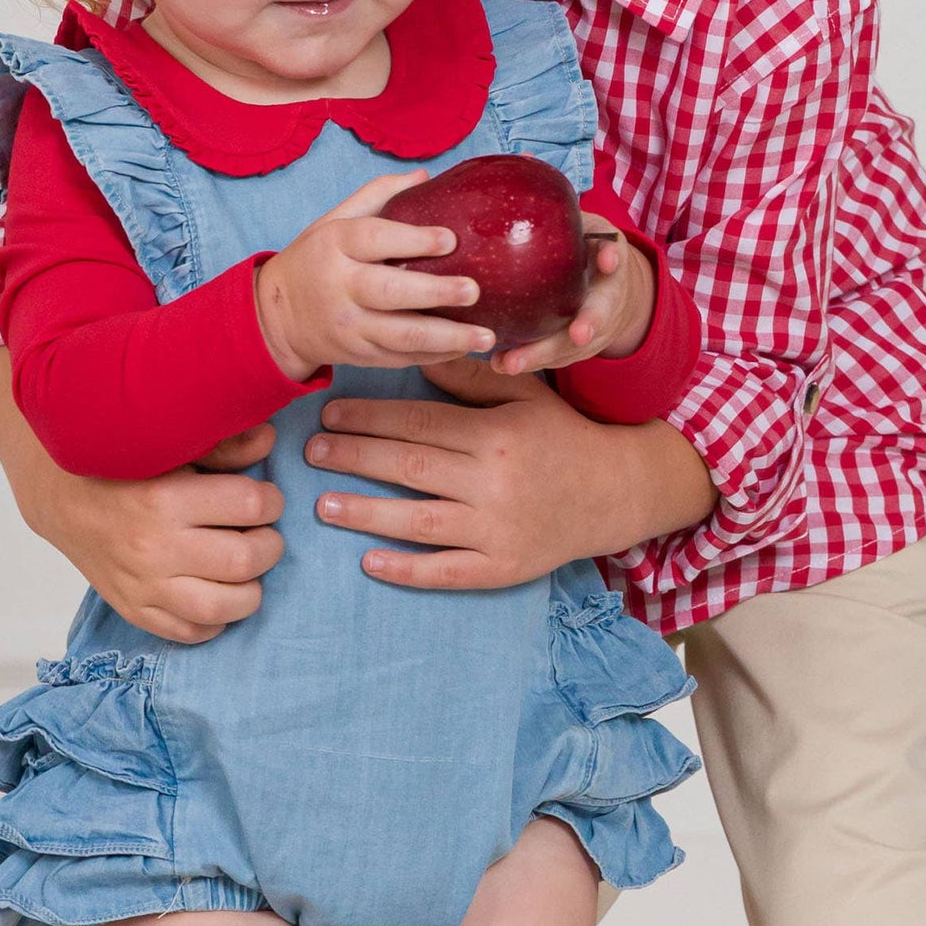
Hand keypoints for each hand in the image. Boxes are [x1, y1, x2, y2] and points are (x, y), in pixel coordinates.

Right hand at [0, 348, 284, 642]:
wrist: (62, 499)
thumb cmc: (122, 467)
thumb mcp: (169, 446)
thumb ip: (222, 445)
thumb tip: (269, 441)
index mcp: (164, 498)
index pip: (250, 505)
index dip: (270, 500)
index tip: (265, 499)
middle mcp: (154, 547)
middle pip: (244, 559)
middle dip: (268, 545)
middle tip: (262, 533)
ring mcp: (143, 586)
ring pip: (222, 607)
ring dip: (250, 590)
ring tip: (247, 569)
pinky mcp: (134, 610)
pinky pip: (190, 632)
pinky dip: (216, 620)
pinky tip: (218, 593)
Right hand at [254, 171, 497, 379]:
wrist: (277, 316)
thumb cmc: (316, 259)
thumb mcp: (334, 220)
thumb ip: (377, 195)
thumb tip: (425, 176)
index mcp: (334, 246)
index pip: (374, 240)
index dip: (413, 239)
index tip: (451, 238)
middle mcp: (340, 288)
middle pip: (390, 292)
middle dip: (435, 293)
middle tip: (474, 290)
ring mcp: (350, 327)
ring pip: (401, 336)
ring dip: (447, 338)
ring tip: (486, 335)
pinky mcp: (360, 355)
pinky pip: (402, 358)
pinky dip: (436, 357)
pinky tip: (464, 350)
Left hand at [307, 356, 717, 590]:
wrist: (614, 492)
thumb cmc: (561, 436)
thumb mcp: (524, 395)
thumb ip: (471, 379)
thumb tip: (419, 353)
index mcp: (495, 434)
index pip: (419, 422)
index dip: (370, 416)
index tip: (330, 412)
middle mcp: (493, 482)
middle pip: (409, 468)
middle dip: (354, 457)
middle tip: (311, 452)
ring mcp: (497, 530)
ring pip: (419, 522)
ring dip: (365, 513)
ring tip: (323, 505)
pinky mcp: (503, 568)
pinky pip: (447, 572)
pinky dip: (407, 570)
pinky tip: (368, 561)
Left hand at [492, 212, 653, 375]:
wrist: (614, 294)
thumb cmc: (588, 252)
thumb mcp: (587, 226)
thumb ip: (565, 208)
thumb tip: (529, 163)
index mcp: (610, 264)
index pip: (615, 256)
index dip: (611, 256)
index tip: (608, 258)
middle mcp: (605, 302)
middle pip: (599, 316)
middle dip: (589, 325)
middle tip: (579, 334)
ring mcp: (591, 331)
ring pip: (570, 347)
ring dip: (543, 356)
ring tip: (510, 363)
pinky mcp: (571, 349)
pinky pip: (552, 358)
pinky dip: (529, 362)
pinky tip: (499, 364)